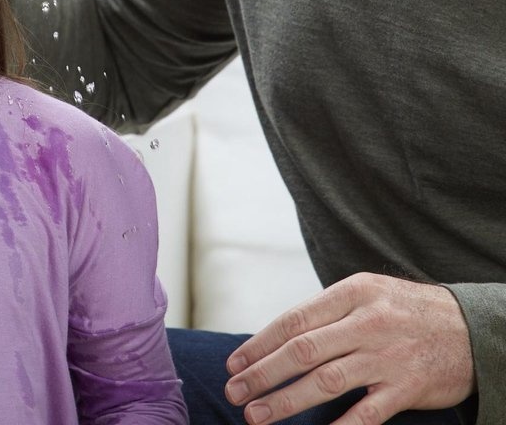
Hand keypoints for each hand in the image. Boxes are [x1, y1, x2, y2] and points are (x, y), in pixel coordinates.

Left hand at [225, 274, 473, 423]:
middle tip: (234, 391)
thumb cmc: (406, 310)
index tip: (234, 363)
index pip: (293, 321)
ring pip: (325, 381)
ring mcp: (386, 357)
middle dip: (262, 373)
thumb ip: (327, 313)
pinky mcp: (407, 388)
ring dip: (286, 400)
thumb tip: (278, 338)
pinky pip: (367, 413)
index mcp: (350, 294)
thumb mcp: (367, 293)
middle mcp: (365, 323)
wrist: (471, 328)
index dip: (259, 344)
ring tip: (257, 415)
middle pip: (302, 351)